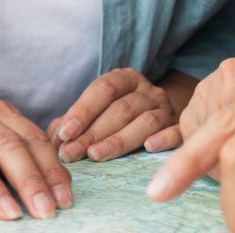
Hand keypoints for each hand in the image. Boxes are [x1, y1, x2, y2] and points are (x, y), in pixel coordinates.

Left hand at [47, 68, 178, 162]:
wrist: (158, 116)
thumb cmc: (116, 117)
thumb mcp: (95, 111)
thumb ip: (74, 122)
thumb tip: (54, 138)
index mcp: (126, 78)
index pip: (104, 89)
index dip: (83, 110)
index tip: (64, 133)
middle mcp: (149, 90)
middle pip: (121, 108)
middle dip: (93, 132)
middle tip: (71, 154)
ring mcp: (166, 109)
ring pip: (145, 122)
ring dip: (118, 140)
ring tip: (95, 155)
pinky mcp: (180, 128)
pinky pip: (176, 132)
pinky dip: (164, 139)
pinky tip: (148, 148)